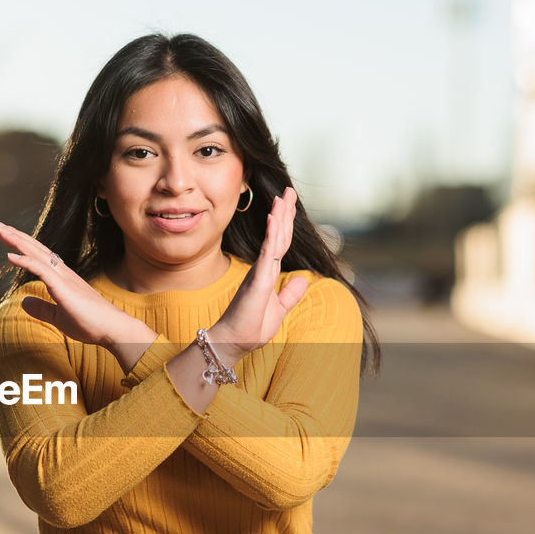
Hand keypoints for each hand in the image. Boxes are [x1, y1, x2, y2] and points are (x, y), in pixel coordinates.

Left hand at [0, 221, 156, 368]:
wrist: (113, 330)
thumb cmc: (91, 324)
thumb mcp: (58, 317)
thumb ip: (42, 308)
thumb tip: (23, 301)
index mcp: (62, 278)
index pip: (38, 255)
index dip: (21, 245)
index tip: (5, 236)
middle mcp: (62, 273)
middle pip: (34, 248)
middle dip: (14, 235)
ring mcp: (64, 278)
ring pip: (36, 253)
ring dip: (16, 241)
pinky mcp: (64, 288)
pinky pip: (41, 270)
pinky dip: (25, 261)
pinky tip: (10, 256)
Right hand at [208, 187, 308, 361]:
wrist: (232, 343)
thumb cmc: (250, 330)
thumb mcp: (278, 311)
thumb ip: (289, 296)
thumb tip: (303, 281)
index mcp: (268, 274)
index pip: (280, 244)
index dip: (286, 223)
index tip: (289, 204)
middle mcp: (263, 269)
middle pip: (278, 235)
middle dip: (285, 212)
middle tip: (288, 190)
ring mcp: (259, 273)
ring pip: (273, 239)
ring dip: (280, 216)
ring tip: (284, 196)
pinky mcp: (257, 280)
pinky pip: (268, 253)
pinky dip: (273, 235)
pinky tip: (276, 218)